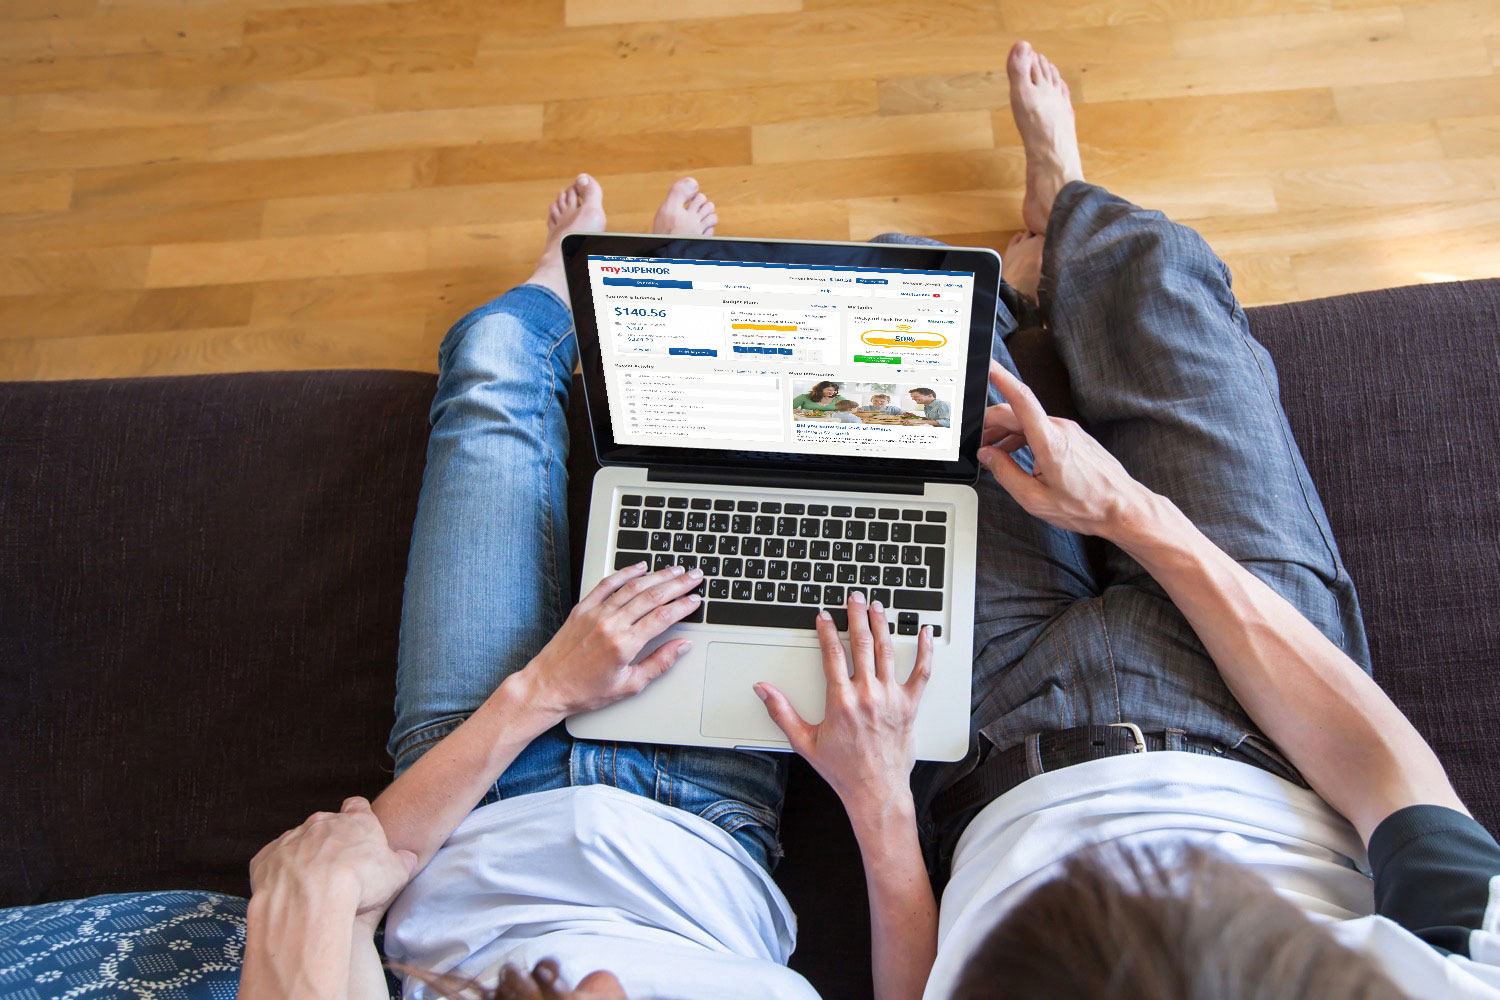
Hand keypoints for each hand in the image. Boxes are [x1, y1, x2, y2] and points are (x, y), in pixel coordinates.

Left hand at [249, 797, 416, 933]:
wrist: (312, 899)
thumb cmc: (359, 883)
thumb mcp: (396, 874)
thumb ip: (402, 861)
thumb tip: (407, 858)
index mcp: (355, 822)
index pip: (358, 806)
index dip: (359, 817)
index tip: (360, 833)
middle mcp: (321, 823)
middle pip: (325, 826)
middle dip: (329, 844)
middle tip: (337, 871)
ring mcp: (291, 838)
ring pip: (297, 843)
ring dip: (303, 859)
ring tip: (311, 888)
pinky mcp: (266, 858)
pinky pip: (272, 862)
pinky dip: (279, 874)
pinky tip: (288, 893)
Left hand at [519, 562, 701, 718]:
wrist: (547, 686)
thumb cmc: (585, 691)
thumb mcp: (628, 686)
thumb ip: (659, 663)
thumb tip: (682, 646)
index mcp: (624, 645)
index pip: (663, 617)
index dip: (683, 606)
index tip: (696, 600)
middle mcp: (610, 624)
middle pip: (652, 596)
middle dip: (678, 584)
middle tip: (695, 577)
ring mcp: (595, 613)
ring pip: (633, 586)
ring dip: (657, 575)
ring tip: (675, 570)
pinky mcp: (583, 608)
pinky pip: (607, 584)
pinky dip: (625, 572)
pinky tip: (639, 566)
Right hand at [754, 593, 931, 816]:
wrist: (876, 791)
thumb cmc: (842, 769)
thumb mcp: (804, 741)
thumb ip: (781, 712)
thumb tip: (762, 689)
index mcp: (841, 700)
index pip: (832, 653)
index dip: (826, 630)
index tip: (823, 616)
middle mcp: (867, 694)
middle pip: (861, 643)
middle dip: (856, 616)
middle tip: (854, 598)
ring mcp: (891, 697)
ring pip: (887, 651)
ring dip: (882, 624)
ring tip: (878, 606)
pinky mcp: (910, 705)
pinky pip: (921, 672)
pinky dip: (925, 650)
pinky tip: (925, 632)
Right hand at [978, 360, 1155, 538]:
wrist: (1122, 508)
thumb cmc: (1085, 506)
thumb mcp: (1034, 498)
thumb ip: (1005, 473)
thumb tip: (987, 455)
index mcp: (1049, 442)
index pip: (1021, 400)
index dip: (1002, 379)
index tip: (987, 365)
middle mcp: (1060, 429)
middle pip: (1016, 413)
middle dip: (991, 424)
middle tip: (976, 441)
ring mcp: (1069, 430)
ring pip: (1028, 421)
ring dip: (1006, 433)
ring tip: (993, 454)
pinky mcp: (1074, 436)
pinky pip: (1041, 428)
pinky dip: (1023, 437)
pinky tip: (1016, 455)